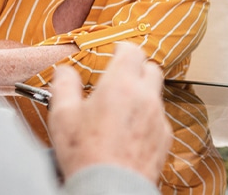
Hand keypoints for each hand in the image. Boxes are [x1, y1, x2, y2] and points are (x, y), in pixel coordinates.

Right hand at [48, 42, 170, 181]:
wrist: (110, 187)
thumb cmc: (87, 155)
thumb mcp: (63, 116)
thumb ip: (64, 86)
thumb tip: (64, 72)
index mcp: (121, 84)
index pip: (132, 50)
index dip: (123, 47)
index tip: (116, 51)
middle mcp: (145, 97)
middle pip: (151, 68)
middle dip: (137, 69)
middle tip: (120, 78)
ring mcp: (158, 118)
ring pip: (156, 95)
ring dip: (142, 95)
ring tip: (121, 109)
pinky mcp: (165, 138)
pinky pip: (159, 119)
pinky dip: (147, 119)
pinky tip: (130, 132)